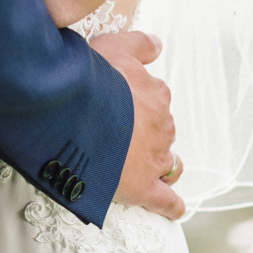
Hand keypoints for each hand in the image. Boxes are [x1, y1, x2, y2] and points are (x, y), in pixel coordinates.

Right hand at [90, 31, 183, 220]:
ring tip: (142, 164)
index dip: (138, 100)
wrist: (78, 113)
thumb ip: (138, 44)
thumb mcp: (114, 45)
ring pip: (168, 161)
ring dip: (160, 163)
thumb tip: (158, 44)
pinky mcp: (144, 187)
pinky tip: (173, 208)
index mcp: (155, 94)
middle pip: (161, 129)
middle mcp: (161, 126)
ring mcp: (155, 158)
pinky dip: (171, 205)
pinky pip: (166, 200)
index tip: (122, 102)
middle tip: (121, 132)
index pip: (156, 96)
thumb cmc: (92, 77)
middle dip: (147, 132)